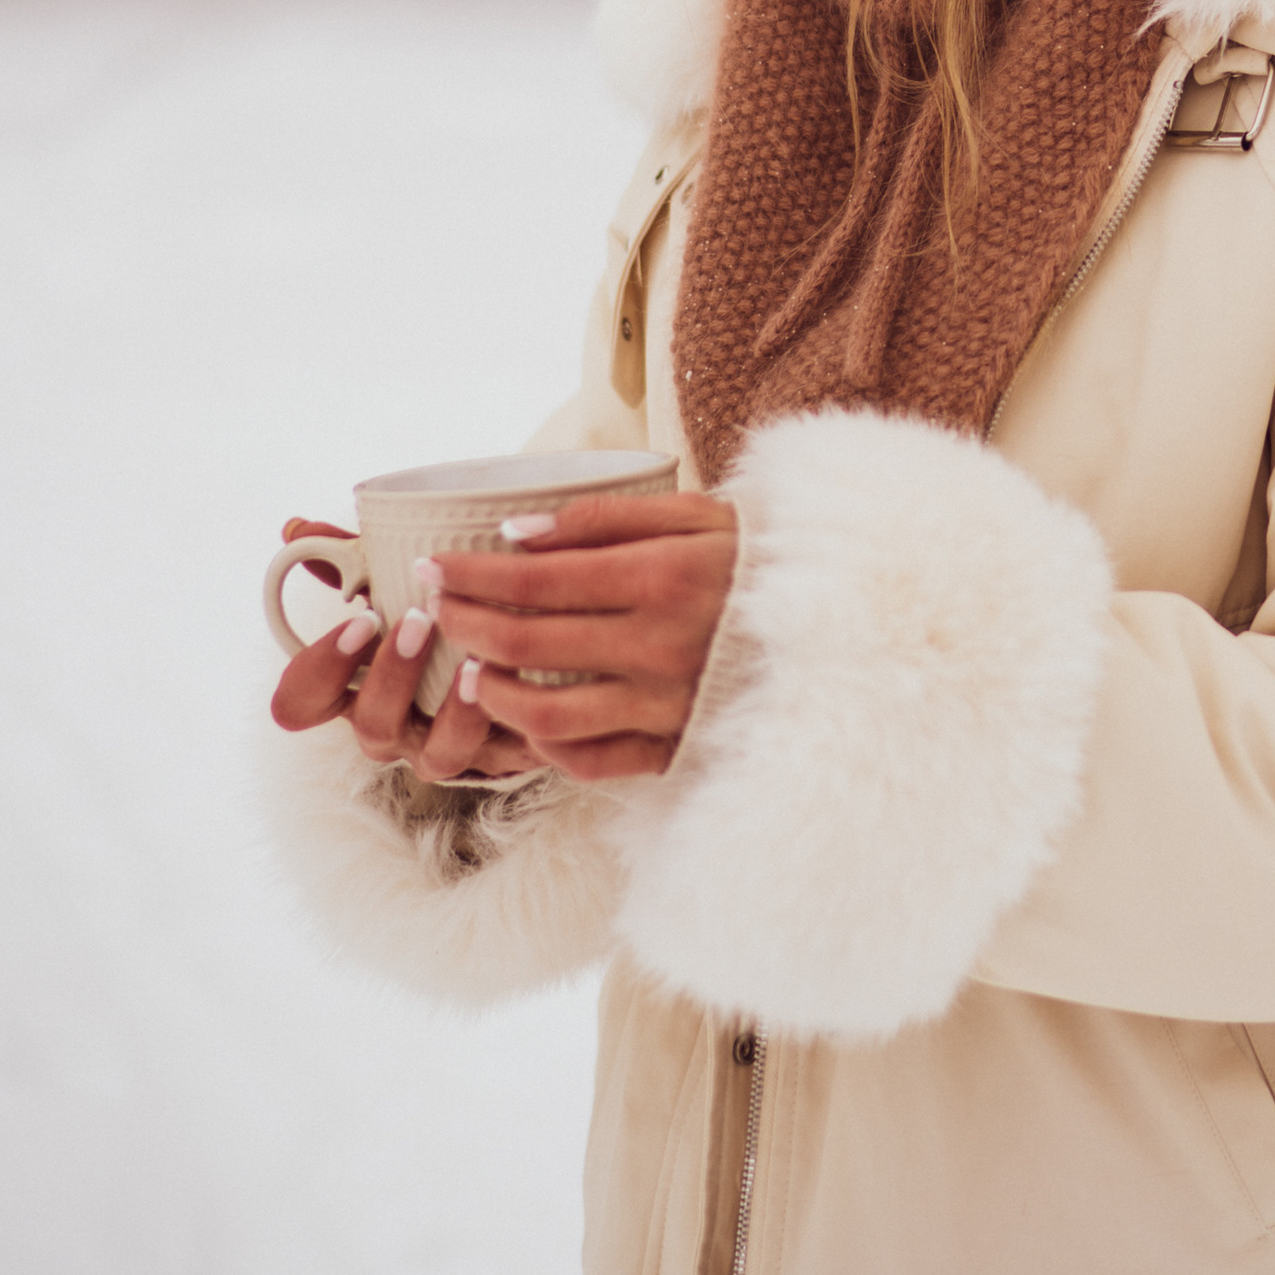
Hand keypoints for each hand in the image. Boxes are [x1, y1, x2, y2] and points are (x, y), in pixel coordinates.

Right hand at [266, 517, 549, 782]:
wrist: (528, 653)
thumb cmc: (443, 613)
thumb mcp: (399, 583)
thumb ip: (350, 558)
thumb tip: (298, 528)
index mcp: (357, 690)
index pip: (302, 703)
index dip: (318, 671)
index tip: (360, 619)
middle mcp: (396, 728)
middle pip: (372, 729)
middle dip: (391, 677)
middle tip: (419, 621)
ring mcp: (448, 749)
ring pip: (439, 756)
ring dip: (456, 712)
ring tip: (474, 662)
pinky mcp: (507, 756)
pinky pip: (508, 757)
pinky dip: (516, 722)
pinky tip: (526, 684)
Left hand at [416, 490, 738, 783]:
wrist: (842, 621)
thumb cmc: (753, 558)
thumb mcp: (695, 514)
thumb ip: (606, 518)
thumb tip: (517, 533)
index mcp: (663, 578)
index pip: (535, 580)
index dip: (471, 574)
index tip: (433, 565)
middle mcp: (662, 647)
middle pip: (528, 641)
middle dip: (465, 622)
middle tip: (438, 606)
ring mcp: (669, 705)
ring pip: (548, 714)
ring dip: (492, 692)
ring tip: (472, 669)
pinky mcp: (679, 747)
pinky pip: (593, 761)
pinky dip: (547, 745)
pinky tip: (528, 718)